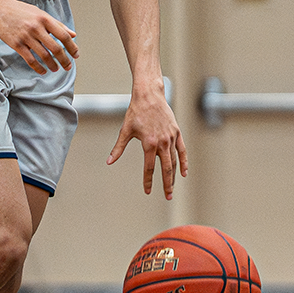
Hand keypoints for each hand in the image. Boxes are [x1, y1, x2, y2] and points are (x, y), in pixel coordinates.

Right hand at [0, 0, 77, 73]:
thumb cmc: (20, 10)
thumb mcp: (40, 13)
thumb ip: (57, 24)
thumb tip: (72, 34)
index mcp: (45, 19)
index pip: (63, 35)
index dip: (72, 47)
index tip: (75, 55)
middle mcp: (37, 27)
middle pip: (56, 48)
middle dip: (64, 60)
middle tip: (68, 66)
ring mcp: (26, 36)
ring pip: (44, 55)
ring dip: (52, 65)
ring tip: (55, 68)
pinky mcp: (16, 44)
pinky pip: (30, 59)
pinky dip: (38, 67)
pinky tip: (42, 71)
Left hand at [108, 84, 186, 198]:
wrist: (149, 96)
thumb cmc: (135, 112)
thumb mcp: (125, 130)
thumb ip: (118, 148)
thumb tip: (109, 162)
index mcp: (149, 143)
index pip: (149, 167)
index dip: (148, 180)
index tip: (148, 191)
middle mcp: (162, 142)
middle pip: (166, 168)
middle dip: (166, 184)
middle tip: (168, 196)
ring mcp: (171, 138)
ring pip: (175, 161)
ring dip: (174, 176)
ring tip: (172, 187)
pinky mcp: (176, 133)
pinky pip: (182, 151)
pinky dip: (184, 162)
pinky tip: (184, 173)